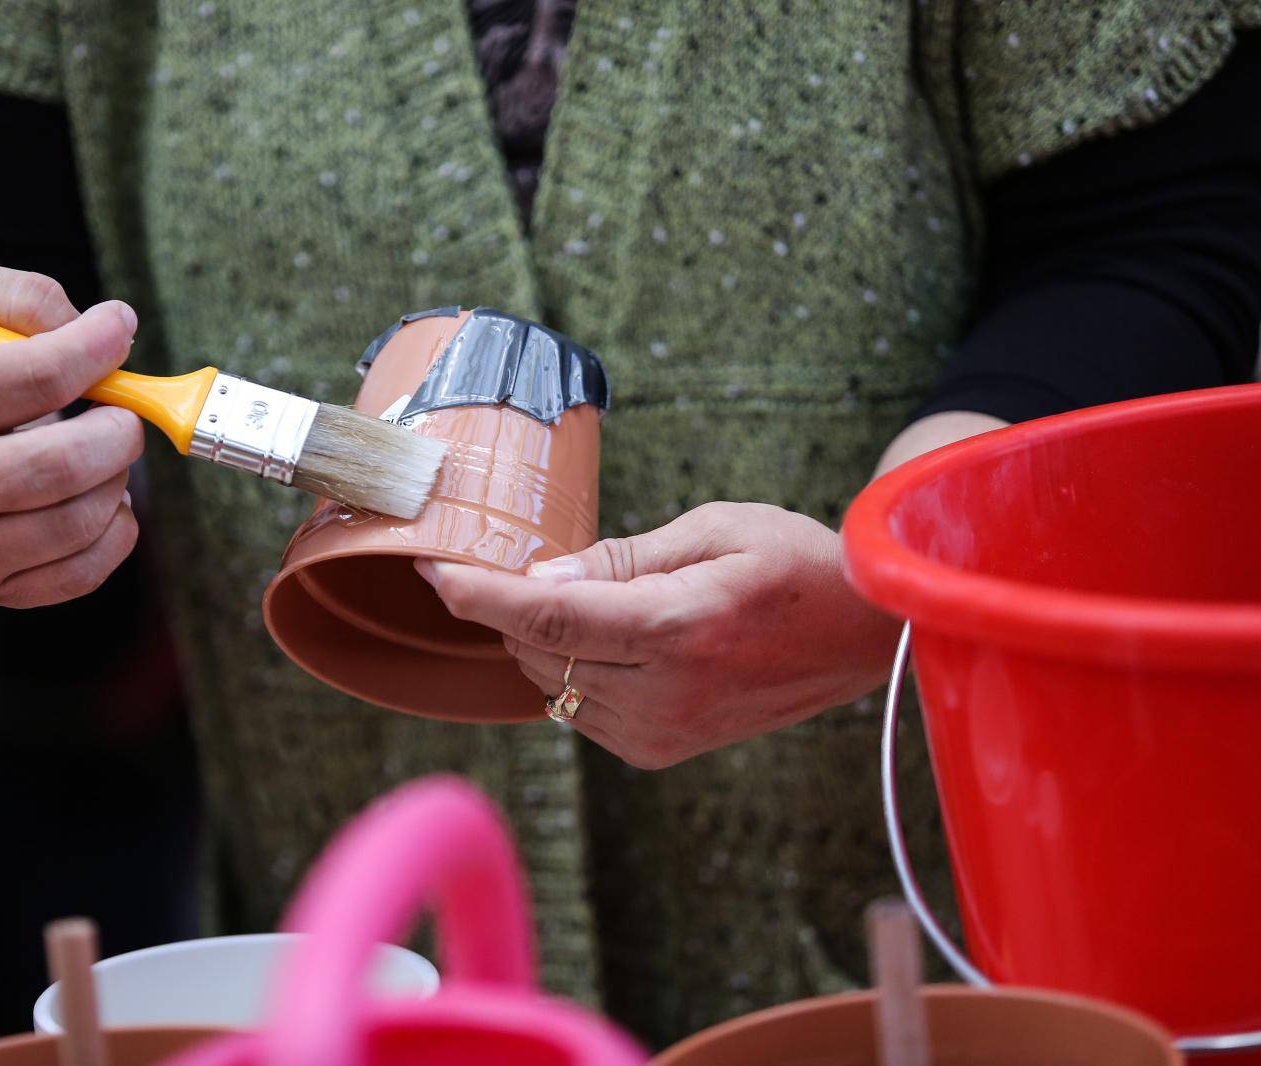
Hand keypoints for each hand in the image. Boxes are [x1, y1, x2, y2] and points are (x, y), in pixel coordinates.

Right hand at [0, 262, 144, 607]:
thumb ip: (24, 297)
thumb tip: (104, 327)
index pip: (41, 377)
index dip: (98, 347)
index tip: (116, 330)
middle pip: (68, 464)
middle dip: (118, 427)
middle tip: (117, 408)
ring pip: (86, 518)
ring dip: (116, 476)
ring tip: (95, 449)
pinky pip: (88, 571)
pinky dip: (114, 529)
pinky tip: (92, 496)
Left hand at [416, 502, 901, 768]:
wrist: (862, 634)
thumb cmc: (794, 563)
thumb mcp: (714, 529)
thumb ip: (621, 558)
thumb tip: (540, 579)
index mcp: (679, 627)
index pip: (548, 618)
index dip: (479, 594)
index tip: (433, 568)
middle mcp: (666, 691)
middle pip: (539, 652)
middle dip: (512, 608)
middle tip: (523, 563)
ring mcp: (664, 730)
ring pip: (553, 683)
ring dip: (542, 640)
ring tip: (581, 598)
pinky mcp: (662, 750)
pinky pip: (580, 709)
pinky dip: (573, 670)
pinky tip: (607, 639)